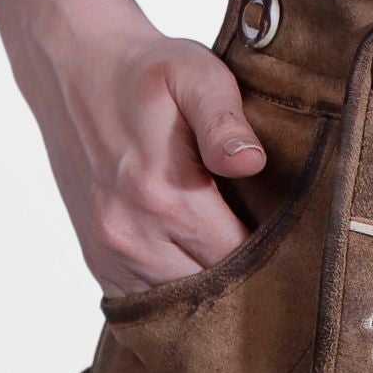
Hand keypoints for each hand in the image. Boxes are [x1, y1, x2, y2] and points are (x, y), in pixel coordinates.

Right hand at [28, 9, 268, 294]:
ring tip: (239, 263)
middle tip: (277, 259)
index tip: (296, 242)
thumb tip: (250, 163)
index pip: (235, 259)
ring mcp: (108, 249)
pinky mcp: (95, 255)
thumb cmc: (148, 71)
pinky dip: (171, 293)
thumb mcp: (195, 74)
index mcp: (162, 192)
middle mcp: (130, 233)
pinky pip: (140, 301)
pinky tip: (196, 266)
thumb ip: (225, 121)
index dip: (271, 257)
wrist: (76, 68)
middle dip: (244, 282)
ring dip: (207, 292)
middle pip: (207, 292)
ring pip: (173, 304)